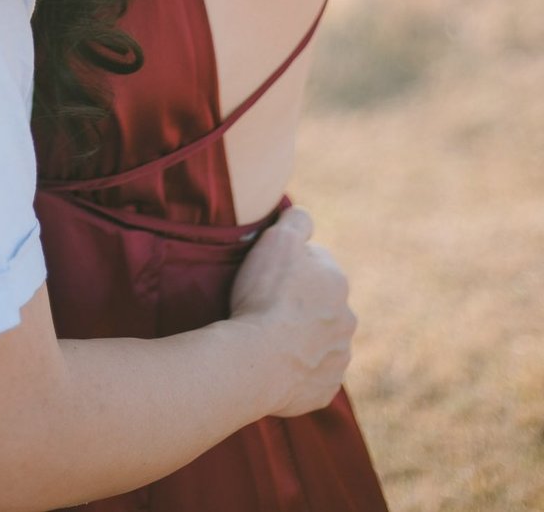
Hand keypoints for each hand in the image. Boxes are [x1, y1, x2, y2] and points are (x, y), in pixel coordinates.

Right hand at [229, 205, 355, 416]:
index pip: (316, 264)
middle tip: (266, 307)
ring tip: (268, 338)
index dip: (290, 267)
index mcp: (338, 282)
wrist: (258, 360)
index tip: (268, 276)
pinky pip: (313, 374)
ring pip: (320, 340)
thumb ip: (297, 221)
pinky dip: (298, 370)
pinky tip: (275, 365)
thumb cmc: (265, 296)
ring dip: (301, 338)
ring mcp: (338, 358)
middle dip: (301, 304)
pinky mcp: (325, 389)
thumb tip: (305, 216)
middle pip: (321, 304)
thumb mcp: (278, 240)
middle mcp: (346, 320)